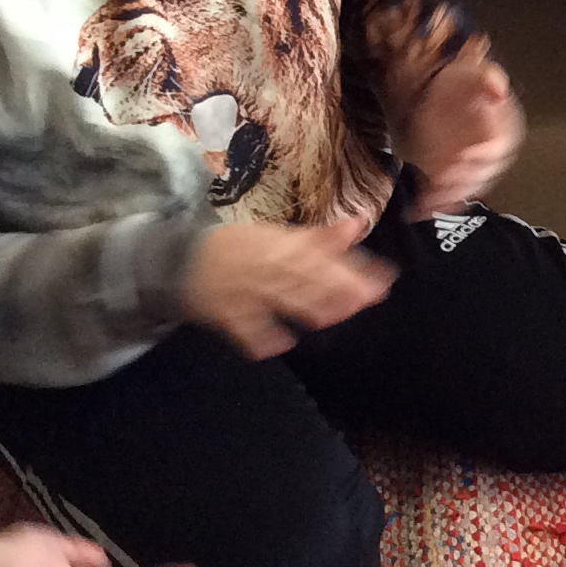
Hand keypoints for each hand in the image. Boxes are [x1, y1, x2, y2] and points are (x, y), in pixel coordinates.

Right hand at [183, 215, 394, 358]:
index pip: (324, 256)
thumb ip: (320, 238)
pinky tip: (281, 343)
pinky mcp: (226, 313)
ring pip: (280, 298)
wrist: (181, 260)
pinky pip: (245, 326)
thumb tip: (358, 223)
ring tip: (332, 316)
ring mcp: (246, 291)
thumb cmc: (240, 247)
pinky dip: (262, 336)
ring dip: (308, 307)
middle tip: (368, 298)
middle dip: (339, 287)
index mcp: (281, 245)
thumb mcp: (278, 237)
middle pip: (308, 277)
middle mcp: (267, 266)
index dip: (355, 268)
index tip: (384, 278)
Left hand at [400, 56, 523, 216]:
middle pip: (482, 174)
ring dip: (448, 197)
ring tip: (430, 201)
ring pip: (464, 188)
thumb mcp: (472, 72)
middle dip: (464, 180)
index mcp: (503, 131)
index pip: (498, 148)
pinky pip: (446, 193)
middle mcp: (489, 155)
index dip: (484, 155)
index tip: (467, 156)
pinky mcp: (450, 175)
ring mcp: (470, 168)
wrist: (440, 93)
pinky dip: (433, 202)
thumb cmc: (461, 82)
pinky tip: (420, 209)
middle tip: (445, 179)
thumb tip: (499, 87)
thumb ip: (487, 77)